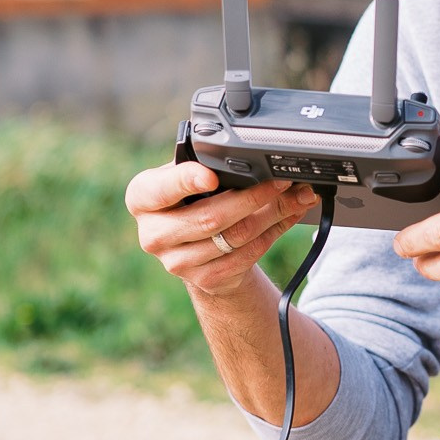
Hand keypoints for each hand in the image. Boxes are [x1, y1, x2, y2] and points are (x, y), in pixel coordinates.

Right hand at [125, 158, 316, 298]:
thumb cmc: (191, 199)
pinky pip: (247, 254)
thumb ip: (206, 164)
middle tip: (280, 181)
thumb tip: (253, 159)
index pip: (161, 189)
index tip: (211, 177)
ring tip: (296, 196)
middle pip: (209, 217)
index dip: (187, 181)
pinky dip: (273, 233)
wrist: (195, 244)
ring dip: (273, 214)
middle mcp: (153, 233)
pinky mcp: (204, 279)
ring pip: (235, 237)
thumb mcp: (188, 176)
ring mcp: (177, 262)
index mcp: (142, 198)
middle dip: (252, 197)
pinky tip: (287, 217)